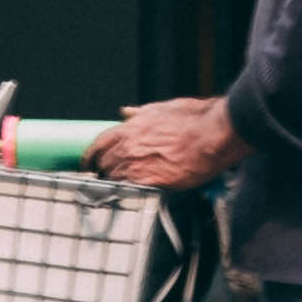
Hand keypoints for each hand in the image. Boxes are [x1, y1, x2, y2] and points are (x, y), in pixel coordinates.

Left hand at [93, 96, 234, 189]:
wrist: (212, 136)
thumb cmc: (194, 119)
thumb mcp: (163, 108)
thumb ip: (140, 113)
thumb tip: (126, 111)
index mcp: (131, 127)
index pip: (99, 144)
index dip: (91, 155)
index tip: (89, 162)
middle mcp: (129, 146)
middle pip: (104, 163)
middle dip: (104, 169)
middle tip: (106, 176)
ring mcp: (137, 165)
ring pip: (114, 178)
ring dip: (116, 182)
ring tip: (121, 186)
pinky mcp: (150, 182)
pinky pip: (129, 190)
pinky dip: (128, 192)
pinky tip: (132, 193)